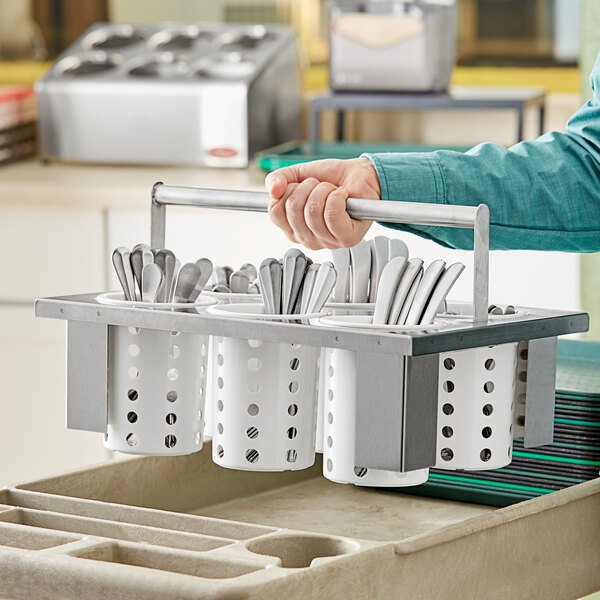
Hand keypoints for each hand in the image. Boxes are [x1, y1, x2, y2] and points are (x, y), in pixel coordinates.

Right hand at [265, 157, 380, 249]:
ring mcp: (327, 241)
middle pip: (292, 209)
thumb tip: (272, 190)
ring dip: (324, 190)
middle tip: (320, 186)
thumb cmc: (332, 179)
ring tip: (333, 191)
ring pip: (312, 211)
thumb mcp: (298, 174)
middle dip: (307, 187)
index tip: (300, 186)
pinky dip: (337, 196)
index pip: (275, 211)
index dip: (286, 190)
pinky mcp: (347, 238)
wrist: (360, 175)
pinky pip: (332, 214)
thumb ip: (277, 179)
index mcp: (292, 228)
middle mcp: (307, 238)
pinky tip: (343, 196)